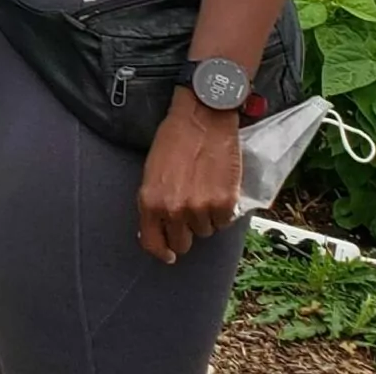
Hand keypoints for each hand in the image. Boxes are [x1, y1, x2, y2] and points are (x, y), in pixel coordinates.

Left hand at [138, 88, 243, 262]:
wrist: (202, 119)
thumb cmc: (174, 140)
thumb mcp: (151, 172)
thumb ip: (153, 202)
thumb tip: (157, 226)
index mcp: (150, 202)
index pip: (153, 243)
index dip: (161, 252)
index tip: (168, 255)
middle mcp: (174, 210)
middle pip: (182, 243)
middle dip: (186, 232)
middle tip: (190, 212)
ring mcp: (200, 209)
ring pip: (206, 231)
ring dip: (205, 218)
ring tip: (204, 191)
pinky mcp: (225, 204)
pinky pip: (224, 222)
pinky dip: (223, 211)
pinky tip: (218, 190)